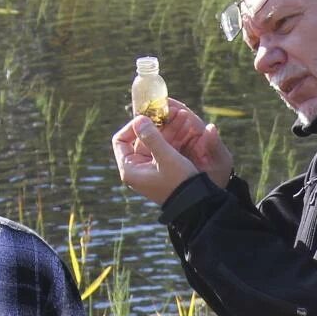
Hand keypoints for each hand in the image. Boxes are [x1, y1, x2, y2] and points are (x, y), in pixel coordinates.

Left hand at [113, 108, 229, 205]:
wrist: (196, 204)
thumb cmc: (180, 183)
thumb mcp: (166, 157)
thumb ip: (152, 137)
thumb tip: (138, 118)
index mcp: (130, 169)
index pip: (120, 140)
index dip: (132, 126)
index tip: (149, 117)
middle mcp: (136, 169)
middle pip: (138, 139)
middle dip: (154, 124)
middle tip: (168, 111)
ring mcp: (148, 169)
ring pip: (152, 142)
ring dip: (165, 129)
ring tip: (180, 115)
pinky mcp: (160, 169)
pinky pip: (161, 148)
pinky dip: (170, 138)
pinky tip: (183, 126)